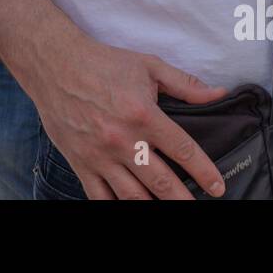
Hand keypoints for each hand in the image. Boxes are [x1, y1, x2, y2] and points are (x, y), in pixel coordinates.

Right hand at [33, 35, 229, 199]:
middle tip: (198, 207)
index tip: (217, 186)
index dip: (205, 172)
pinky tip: (130, 208)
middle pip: (161, 181)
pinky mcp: (80, 163)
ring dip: (153, 206)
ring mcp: (100, 155)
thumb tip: (218, 94)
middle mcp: (123, 140)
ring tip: (168, 209)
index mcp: (143, 115)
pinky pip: (100, 197)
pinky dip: (116, 207)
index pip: (183, 150)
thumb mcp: (148, 65)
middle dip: (183, 199)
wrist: (54, 64)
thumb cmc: (102, 63)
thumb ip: (185, 84)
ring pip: (133, 196)